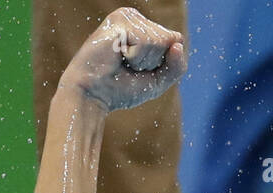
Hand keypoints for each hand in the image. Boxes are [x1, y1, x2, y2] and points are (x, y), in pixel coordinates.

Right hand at [59, 7, 186, 112]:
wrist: (94, 95)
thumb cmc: (121, 88)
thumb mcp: (159, 80)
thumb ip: (177, 66)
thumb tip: (178, 42)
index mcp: (143, 27)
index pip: (176, 41)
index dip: (163, 63)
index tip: (141, 69)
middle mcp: (134, 17)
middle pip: (171, 40)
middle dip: (154, 62)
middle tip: (129, 66)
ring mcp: (126, 17)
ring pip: (161, 41)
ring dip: (144, 60)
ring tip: (122, 61)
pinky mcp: (119, 22)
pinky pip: (147, 42)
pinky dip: (136, 57)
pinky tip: (117, 56)